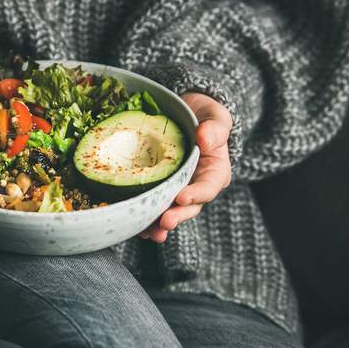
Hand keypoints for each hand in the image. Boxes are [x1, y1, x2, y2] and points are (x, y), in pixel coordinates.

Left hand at [141, 92, 232, 242]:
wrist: (185, 114)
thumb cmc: (204, 116)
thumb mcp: (215, 116)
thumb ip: (215, 129)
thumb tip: (205, 140)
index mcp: (214, 171)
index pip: (208, 187)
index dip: (196, 195)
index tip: (182, 198)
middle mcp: (196, 185)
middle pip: (189, 207)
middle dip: (177, 216)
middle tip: (164, 222)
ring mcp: (177, 189)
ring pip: (170, 211)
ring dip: (159, 225)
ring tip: (149, 233)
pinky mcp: (160, 189)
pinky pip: (153, 205)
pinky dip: (144, 216)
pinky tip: (133, 224)